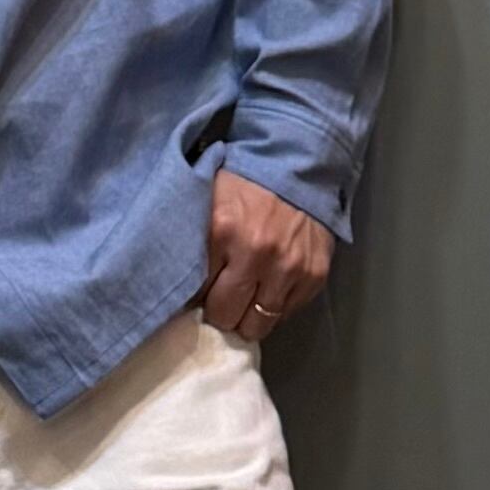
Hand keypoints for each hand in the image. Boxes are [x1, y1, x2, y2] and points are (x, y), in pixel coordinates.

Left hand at [202, 165, 332, 338]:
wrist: (298, 165)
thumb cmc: (244, 184)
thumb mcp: (206, 201)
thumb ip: (191, 242)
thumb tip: (175, 286)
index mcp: (223, 232)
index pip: (197, 293)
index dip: (195, 297)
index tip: (197, 293)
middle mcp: (257, 253)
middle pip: (227, 316)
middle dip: (220, 313)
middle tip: (221, 301)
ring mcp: (289, 268)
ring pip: (258, 324)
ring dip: (249, 316)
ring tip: (246, 299)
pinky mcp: (315, 276)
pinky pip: (287, 313)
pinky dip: (275, 306)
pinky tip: (270, 287)